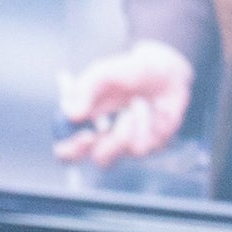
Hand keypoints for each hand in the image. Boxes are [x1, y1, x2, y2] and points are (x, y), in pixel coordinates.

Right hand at [56, 42, 190, 167]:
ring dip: (128, 126)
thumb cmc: (125, 72)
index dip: (70, 151)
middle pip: (99, 160)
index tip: (85, 135)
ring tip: (136, 102)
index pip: (68, 152)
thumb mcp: (102, 74)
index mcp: (84, 126)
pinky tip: (150, 106)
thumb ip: (84, 91)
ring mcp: (130, 144)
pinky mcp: (151, 144)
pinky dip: (146, 122)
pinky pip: (145, 144)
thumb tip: (72, 115)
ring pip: (125, 150)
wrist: (163, 71)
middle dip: (105, 149)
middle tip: (106, 131)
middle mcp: (106, 140)